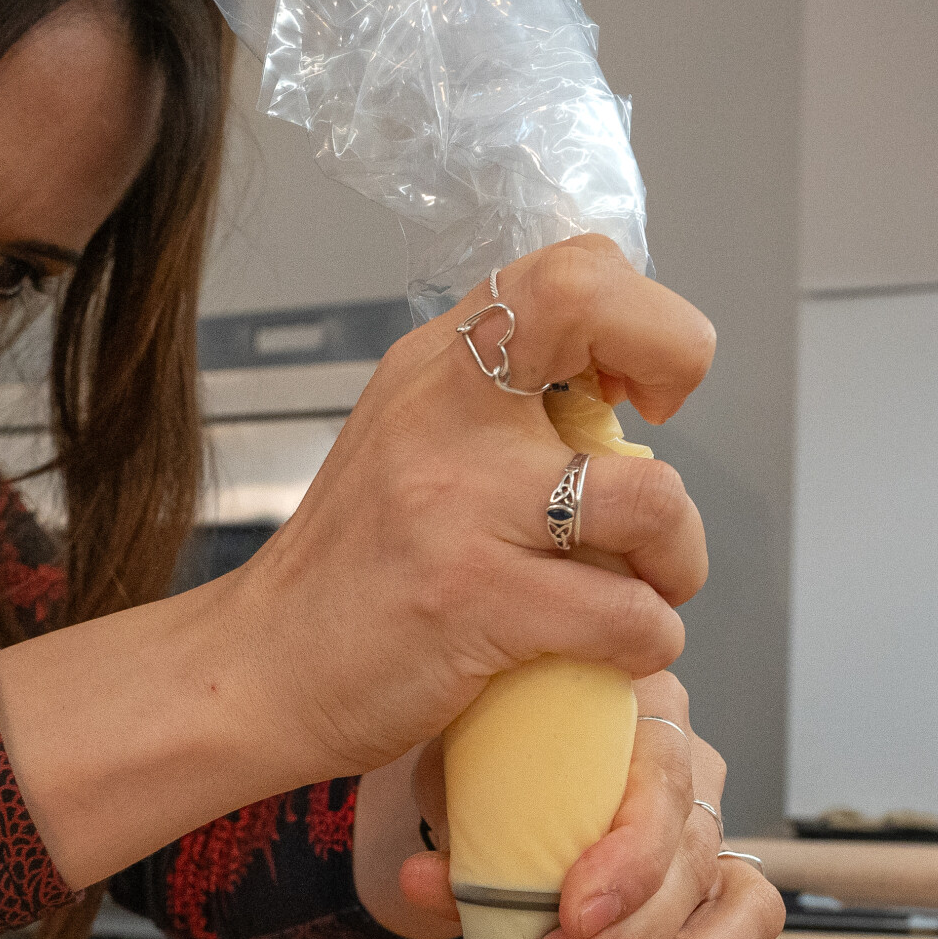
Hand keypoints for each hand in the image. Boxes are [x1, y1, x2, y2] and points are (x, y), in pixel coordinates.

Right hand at [0, 237, 714, 891]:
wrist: (258, 670)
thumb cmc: (351, 574)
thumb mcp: (410, 445)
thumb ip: (499, 409)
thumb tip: (618, 397)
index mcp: (436, 367)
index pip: (569, 268)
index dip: (642, 315)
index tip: (640, 388)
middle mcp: (442, 412)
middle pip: (598, 311)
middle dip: (679, 360)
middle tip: (657, 442)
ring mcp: (456, 504)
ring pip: (649, 499)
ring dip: (677, 558)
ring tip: (645, 588)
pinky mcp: (473, 599)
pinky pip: (624, 614)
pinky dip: (645, 640)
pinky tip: (611, 651)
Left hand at [394, 673, 784, 938]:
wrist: (484, 778)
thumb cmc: (485, 761)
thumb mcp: (457, 777)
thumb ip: (453, 829)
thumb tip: (425, 878)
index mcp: (632, 702)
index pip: (663, 776)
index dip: (630, 856)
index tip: (572, 912)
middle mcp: (686, 757)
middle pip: (690, 852)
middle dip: (625, 938)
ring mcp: (708, 819)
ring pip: (731, 900)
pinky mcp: (719, 877)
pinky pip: (740, 929)